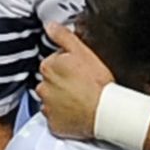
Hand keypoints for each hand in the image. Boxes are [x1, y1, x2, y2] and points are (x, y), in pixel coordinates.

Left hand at [36, 23, 114, 140]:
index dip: (67, 66)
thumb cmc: (97, 83)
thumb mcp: (82, 51)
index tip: (79, 71)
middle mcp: (43, 87)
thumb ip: (63, 36)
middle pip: (50, 82)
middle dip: (62, 82)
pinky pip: (56, 118)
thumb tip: (50, 26)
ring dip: (61, 99)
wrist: (106, 111)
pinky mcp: (53, 124)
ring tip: (80, 99)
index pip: (52, 63)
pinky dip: (63, 116)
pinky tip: (77, 112)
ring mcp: (47, 107)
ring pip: (51, 100)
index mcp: (48, 67)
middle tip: (81, 85)